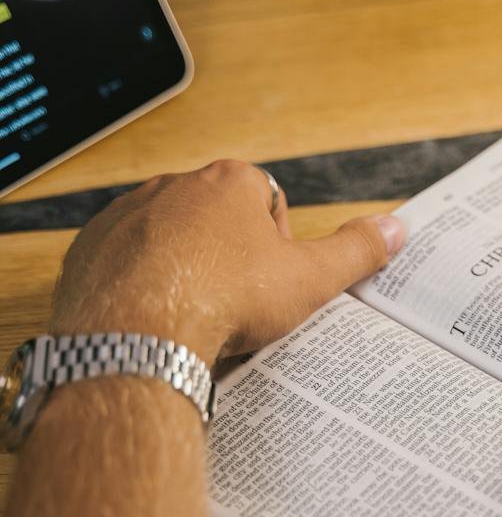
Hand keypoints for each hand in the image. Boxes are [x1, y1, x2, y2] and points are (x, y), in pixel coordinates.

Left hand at [52, 160, 405, 364]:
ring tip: (195, 317)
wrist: (138, 334)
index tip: (271, 283)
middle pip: (218, 220)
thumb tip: (395, 228)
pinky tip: (155, 318)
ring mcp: (128, 214)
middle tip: (237, 306)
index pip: (267, 202)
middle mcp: (175, 185)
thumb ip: (355, 251)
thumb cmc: (224, 299)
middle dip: (230, 259)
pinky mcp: (92, 247)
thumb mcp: (309, 279)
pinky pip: (125, 261)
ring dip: (185, 270)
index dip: (277, 247)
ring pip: (170, 240)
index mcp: (229, 182)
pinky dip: (141, 285)